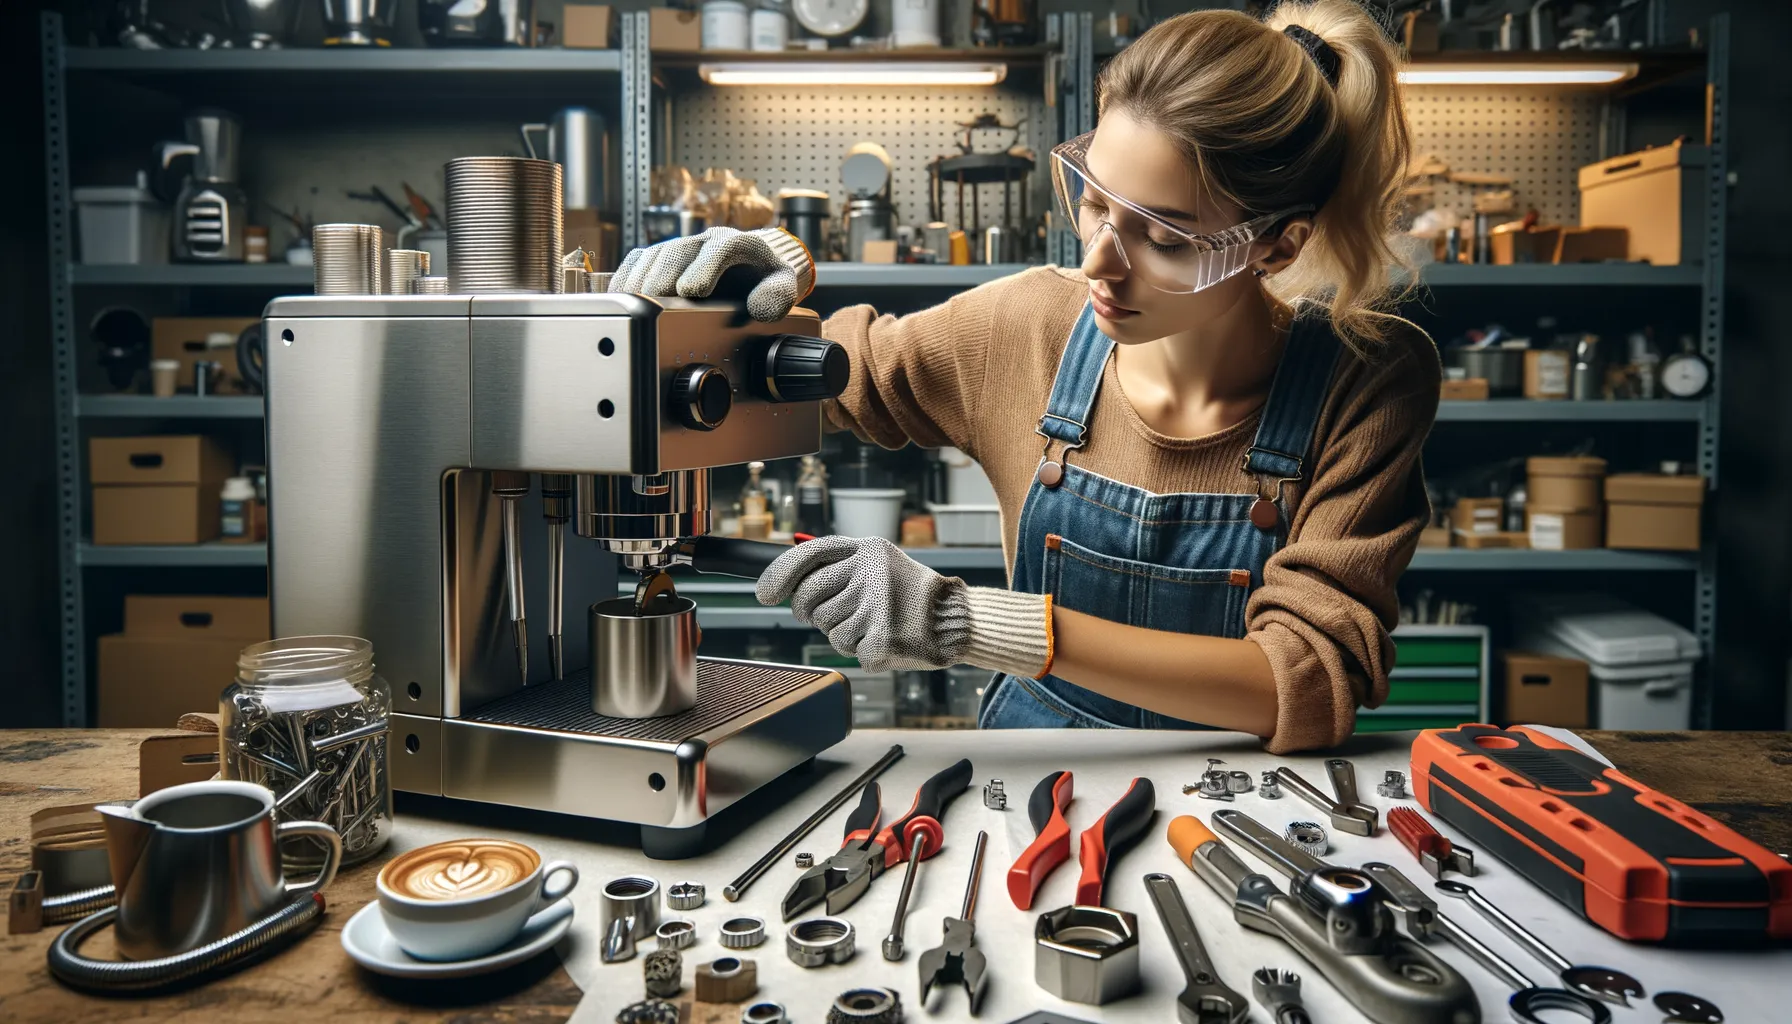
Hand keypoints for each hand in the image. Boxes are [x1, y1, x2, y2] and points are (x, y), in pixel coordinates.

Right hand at [609, 226, 813, 321]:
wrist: (750, 270)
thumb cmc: (763, 280)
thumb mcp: (781, 287)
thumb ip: (777, 297)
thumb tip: (758, 308)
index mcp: (737, 244)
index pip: (720, 248)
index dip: (703, 267)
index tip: (692, 291)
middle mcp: (703, 240)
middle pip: (676, 252)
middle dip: (663, 279)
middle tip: (655, 306)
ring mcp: (678, 246)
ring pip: (652, 257)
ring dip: (640, 282)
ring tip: (635, 309)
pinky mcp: (658, 256)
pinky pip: (636, 261)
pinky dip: (625, 280)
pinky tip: (620, 301)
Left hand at [755, 535, 1051, 676]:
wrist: (954, 620)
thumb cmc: (910, 594)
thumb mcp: (879, 563)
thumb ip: (838, 566)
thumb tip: (784, 584)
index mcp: (867, 549)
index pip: (808, 555)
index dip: (779, 575)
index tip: (763, 594)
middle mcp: (869, 574)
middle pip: (808, 595)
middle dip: (806, 610)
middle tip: (822, 615)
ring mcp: (875, 607)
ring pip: (826, 626)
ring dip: (839, 631)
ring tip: (869, 623)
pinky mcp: (881, 637)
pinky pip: (846, 648)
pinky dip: (859, 648)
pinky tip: (881, 638)